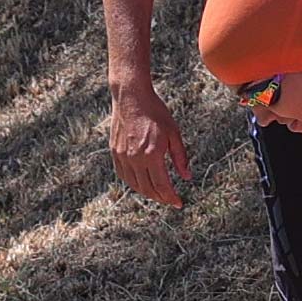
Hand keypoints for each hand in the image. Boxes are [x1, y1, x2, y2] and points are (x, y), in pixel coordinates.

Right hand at [109, 76, 189, 207]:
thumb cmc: (155, 112)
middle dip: (160, 198)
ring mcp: (123, 156)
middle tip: (170, 199)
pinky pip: (124, 175)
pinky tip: (142, 183)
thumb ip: (180, 157)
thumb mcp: (173, 133)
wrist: (131, 97)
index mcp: (152, 154)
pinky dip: (134, 183)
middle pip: (148, 189)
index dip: (171, 198)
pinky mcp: (115, 152)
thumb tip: (186, 177)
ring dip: (147, 192)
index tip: (178, 203)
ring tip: (158, 193)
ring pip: (135, 184)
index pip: (162, 186)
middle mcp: (135, 158)